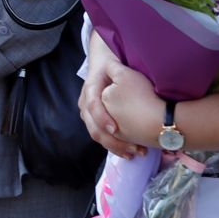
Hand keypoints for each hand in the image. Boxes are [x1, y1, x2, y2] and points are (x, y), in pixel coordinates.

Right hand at [91, 34, 164, 160]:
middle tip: (132, 148)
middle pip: (94, 128)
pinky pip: (103, 137)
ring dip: (115, 146)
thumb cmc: (111, 64)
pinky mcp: (95, 122)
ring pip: (98, 135)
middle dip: (113, 141)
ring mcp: (88, 115)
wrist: (101, 64)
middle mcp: (85, 104)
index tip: (115, 128)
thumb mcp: (114, 64)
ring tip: (133, 153)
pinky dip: (116, 146)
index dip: (102, 117)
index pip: (92, 106)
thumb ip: (118, 69)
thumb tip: (125, 73)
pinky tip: (129, 153)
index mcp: (90, 89)